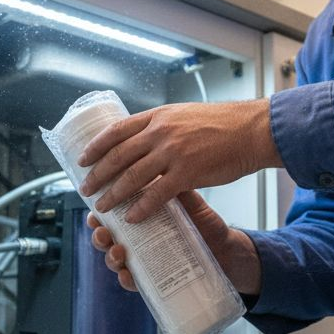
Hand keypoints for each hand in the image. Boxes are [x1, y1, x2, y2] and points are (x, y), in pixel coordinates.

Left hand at [77, 100, 281, 222]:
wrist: (252, 130)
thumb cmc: (223, 124)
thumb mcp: (184, 116)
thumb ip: (162, 127)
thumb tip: (143, 140)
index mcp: (157, 117)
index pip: (116, 131)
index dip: (96, 147)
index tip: (82, 160)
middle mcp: (160, 132)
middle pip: (117, 156)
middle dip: (97, 175)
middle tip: (85, 190)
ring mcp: (172, 152)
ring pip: (132, 177)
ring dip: (113, 195)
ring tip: (102, 207)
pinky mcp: (187, 173)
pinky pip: (157, 194)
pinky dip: (141, 208)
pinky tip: (132, 218)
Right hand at [87, 191, 263, 294]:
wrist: (225, 247)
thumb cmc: (201, 220)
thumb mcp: (187, 199)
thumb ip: (171, 184)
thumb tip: (157, 163)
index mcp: (139, 214)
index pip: (112, 211)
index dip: (98, 210)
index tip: (93, 206)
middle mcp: (137, 237)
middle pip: (107, 236)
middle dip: (99, 235)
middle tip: (101, 232)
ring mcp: (145, 257)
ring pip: (115, 259)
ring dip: (110, 257)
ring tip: (117, 253)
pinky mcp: (157, 275)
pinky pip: (135, 281)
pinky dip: (127, 279)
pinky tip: (127, 275)